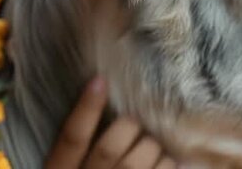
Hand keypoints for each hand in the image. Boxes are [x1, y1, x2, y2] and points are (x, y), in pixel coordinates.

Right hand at [45, 77, 177, 168]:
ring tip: (154, 152)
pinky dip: (170, 166)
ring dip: (154, 150)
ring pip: (139, 161)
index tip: (99, 80)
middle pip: (109, 148)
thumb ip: (82, 153)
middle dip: (130, 129)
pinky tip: (170, 164)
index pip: (71, 138)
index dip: (86, 109)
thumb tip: (106, 106)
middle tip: (137, 128)